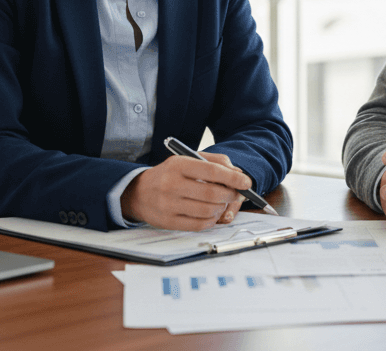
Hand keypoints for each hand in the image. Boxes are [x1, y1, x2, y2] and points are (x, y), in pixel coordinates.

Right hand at [120, 153, 249, 230]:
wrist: (138, 192)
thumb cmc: (169, 174)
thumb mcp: (188, 160)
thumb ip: (215, 162)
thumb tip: (238, 174)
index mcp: (178, 165)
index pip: (212, 171)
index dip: (233, 178)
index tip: (246, 182)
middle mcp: (171, 184)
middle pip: (212, 193)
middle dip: (231, 194)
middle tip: (236, 194)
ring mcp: (169, 205)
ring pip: (208, 210)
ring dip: (222, 208)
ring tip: (221, 202)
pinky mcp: (168, 222)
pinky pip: (200, 224)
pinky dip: (212, 219)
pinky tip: (211, 213)